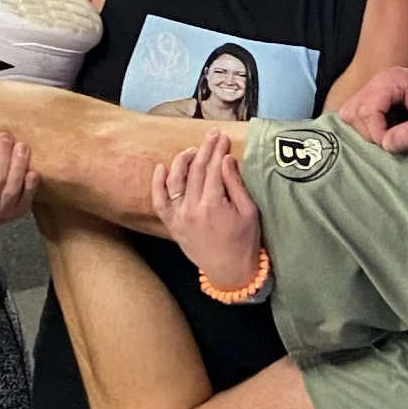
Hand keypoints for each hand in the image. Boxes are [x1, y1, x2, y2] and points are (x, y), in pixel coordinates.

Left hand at [154, 130, 261, 288]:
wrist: (230, 272)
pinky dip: (158, 183)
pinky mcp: (173, 225)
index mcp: (213, 205)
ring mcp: (179, 217)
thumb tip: (226, 160)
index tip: (223, 138)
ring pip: (175, 181)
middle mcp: (192, 209)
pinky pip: (160, 201)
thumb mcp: (249, 212)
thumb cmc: (244, 242)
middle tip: (212, 136)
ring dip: (183, 161)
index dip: (218, 151)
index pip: (213, 169)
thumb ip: (235, 184)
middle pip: (196, 170)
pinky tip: (162, 168)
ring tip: (193, 150)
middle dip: (205, 150)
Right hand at [336, 67, 407, 152]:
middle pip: (355, 112)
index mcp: (393, 80)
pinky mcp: (377, 97)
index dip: (378, 133)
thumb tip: (386, 145)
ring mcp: (376, 87)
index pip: (367, 110)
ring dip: (369, 130)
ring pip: (353, 113)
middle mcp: (380, 80)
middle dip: (372, 132)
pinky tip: (392, 129)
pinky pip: (360, 114)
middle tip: (397, 139)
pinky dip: (371, 127)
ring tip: (394, 133)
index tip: (396, 144)